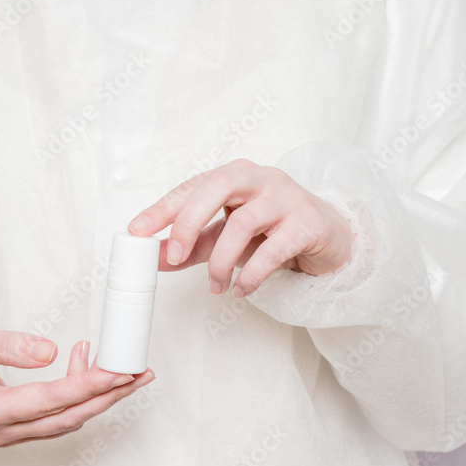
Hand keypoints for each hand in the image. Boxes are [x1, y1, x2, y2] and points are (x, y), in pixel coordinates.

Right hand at [0, 319, 154, 446]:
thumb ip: (7, 345)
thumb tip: (49, 351)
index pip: (49, 400)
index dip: (88, 384)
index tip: (119, 370)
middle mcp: (0, 431)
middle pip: (68, 417)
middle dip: (108, 395)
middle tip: (141, 373)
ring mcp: (8, 433)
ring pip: (66, 420)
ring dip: (100, 397)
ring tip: (130, 371)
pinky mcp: (14, 426)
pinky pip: (55, 415)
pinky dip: (78, 394)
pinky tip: (89, 365)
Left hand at [127, 158, 354, 296]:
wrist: (329, 237)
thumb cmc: (273, 231)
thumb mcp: (226, 237)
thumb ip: (191, 247)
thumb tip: (153, 259)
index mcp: (235, 175)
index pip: (192, 185)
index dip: (162, 208)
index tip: (137, 232)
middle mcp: (260, 178)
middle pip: (218, 186)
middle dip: (189, 222)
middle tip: (173, 256)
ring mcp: (286, 198)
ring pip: (244, 222)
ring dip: (222, 261)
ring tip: (216, 286)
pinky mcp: (308, 223)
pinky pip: (274, 249)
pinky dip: (252, 274)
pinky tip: (242, 289)